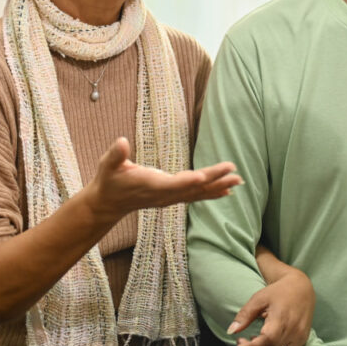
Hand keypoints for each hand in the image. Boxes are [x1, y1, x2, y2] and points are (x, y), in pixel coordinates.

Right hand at [84, 137, 241, 222]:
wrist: (109, 203)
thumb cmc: (110, 180)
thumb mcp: (108, 165)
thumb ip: (116, 155)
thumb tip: (121, 142)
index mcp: (151, 186)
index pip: (172, 184)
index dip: (188, 181)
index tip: (204, 177)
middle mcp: (164, 195)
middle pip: (193, 188)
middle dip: (214, 180)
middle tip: (234, 173)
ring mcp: (170, 198)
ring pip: (198, 193)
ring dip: (219, 186)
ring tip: (238, 181)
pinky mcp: (173, 197)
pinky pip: (196, 196)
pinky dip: (212, 192)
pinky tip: (228, 191)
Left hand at [230, 265, 314, 345]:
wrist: (301, 288)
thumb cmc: (278, 292)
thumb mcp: (258, 299)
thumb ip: (245, 315)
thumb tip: (231, 331)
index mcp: (282, 318)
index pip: (267, 340)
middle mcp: (293, 330)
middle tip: (242, 342)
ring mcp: (300, 337)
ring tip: (255, 343)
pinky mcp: (303, 340)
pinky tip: (267, 345)